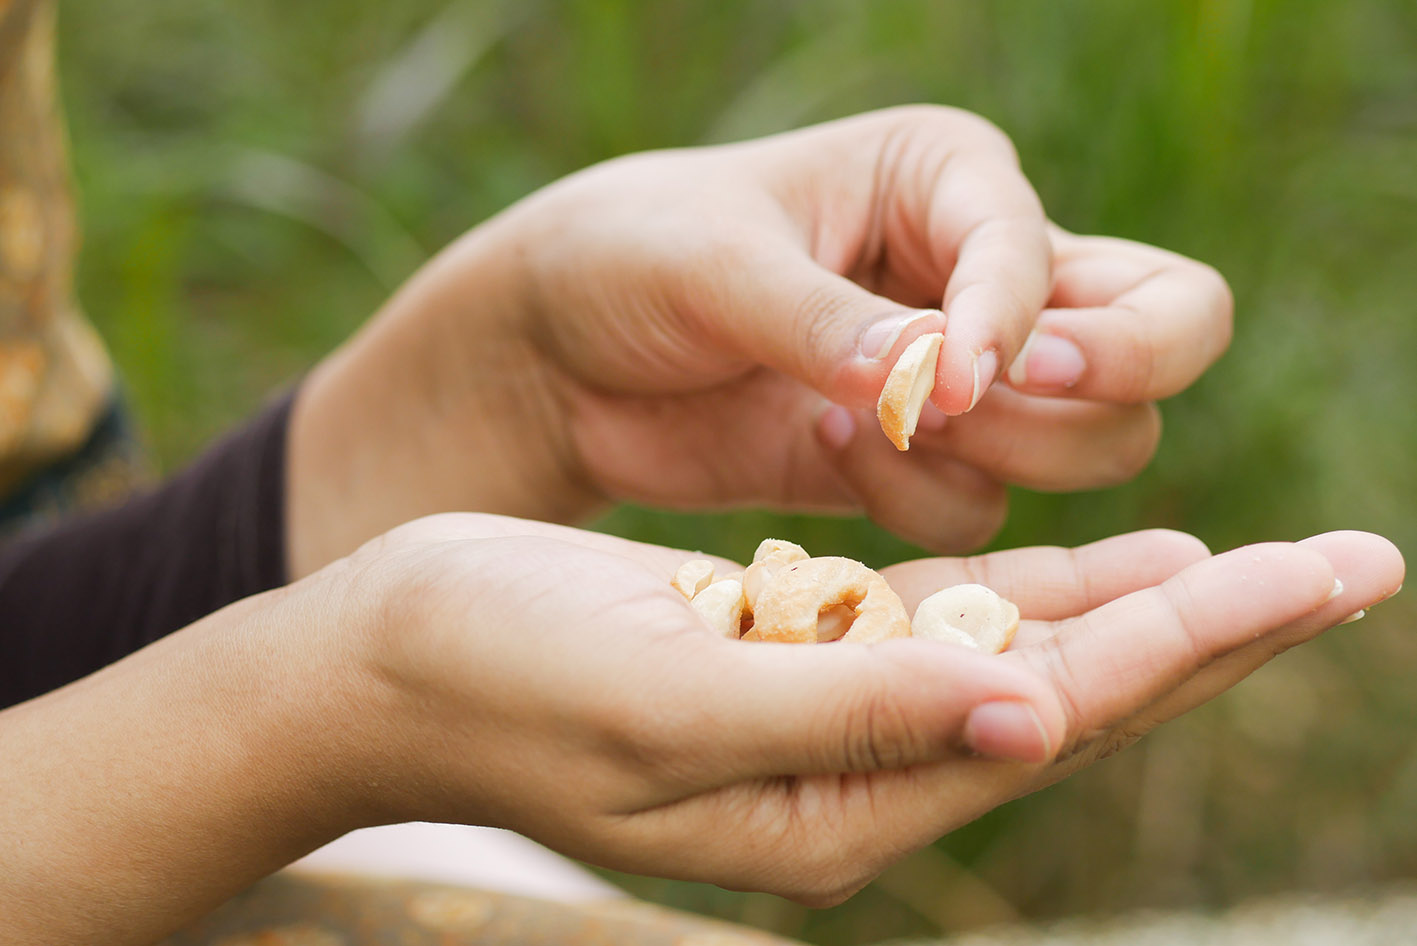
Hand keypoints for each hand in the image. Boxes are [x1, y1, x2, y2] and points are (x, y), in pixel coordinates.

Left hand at [287, 106, 1232, 573]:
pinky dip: (918, 503)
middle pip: (1163, 336)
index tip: (947, 388)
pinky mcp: (920, 461)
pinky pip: (984, 507)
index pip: (1059, 252)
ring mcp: (964, 377)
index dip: (1020, 323)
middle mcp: (983, 271)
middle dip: (1093, 389)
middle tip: (967, 410)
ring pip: (1092, 442)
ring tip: (851, 427)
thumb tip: (930, 388)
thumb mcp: (714, 264)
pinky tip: (817, 451)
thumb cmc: (627, 256)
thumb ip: (827, 323)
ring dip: (993, 458)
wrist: (562, 351)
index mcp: (948, 178)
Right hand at [339, 516, 1399, 905]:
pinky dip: (1032, 590)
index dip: (1188, 645)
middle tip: (1351, 566)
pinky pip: (942, 621)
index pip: (1051, 719)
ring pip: (1022, 654)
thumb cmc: (507, 675)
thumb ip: (854, 716)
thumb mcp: (675, 707)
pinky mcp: (793, 651)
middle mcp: (854, 774)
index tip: (1310, 581)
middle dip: (1211, 628)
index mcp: (835, 813)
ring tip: (1268, 571)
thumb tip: (1034, 719)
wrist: (396, 651)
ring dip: (1140, 607)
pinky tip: (1110, 567)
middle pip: (1069, 691)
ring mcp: (828, 711)